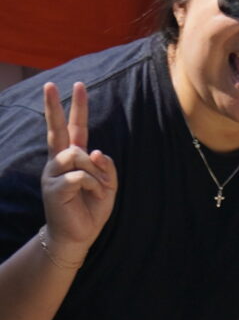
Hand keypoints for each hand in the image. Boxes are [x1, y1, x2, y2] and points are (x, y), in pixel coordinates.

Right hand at [37, 81, 113, 257]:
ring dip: (97, 173)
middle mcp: (60, 162)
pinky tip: (91, 195)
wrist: (78, 235)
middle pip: (57, 130)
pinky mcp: (53, 187)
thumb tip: (95, 151)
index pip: (74, 128)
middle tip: (49, 84)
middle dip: (53, 107)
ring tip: (97, 189)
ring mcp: (53, 174)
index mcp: (74, 158)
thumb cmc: (92, 208)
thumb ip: (106, 166)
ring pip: (79, 155)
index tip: (76, 85)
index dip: (76, 107)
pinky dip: (94, 185)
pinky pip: (81, 175)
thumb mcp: (108, 184)